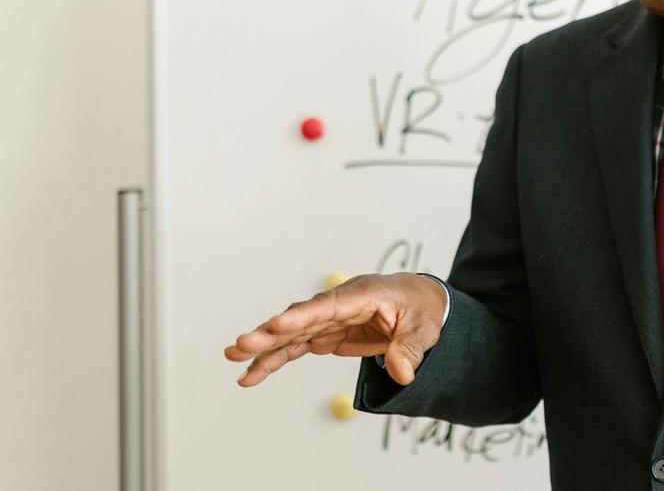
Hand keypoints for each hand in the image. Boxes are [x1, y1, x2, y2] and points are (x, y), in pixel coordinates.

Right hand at [224, 272, 445, 387]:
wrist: (421, 302)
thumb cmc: (423, 308)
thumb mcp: (425, 327)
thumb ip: (410, 349)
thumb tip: (401, 374)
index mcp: (363, 294)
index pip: (329, 305)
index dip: (303, 316)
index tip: (277, 325)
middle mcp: (339, 304)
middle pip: (301, 318)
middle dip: (271, 333)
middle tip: (240, 345)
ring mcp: (330, 320)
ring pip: (291, 334)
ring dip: (264, 348)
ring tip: (233, 360)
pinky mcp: (327, 334)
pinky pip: (296, 347)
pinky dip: (274, 360)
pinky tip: (251, 375)